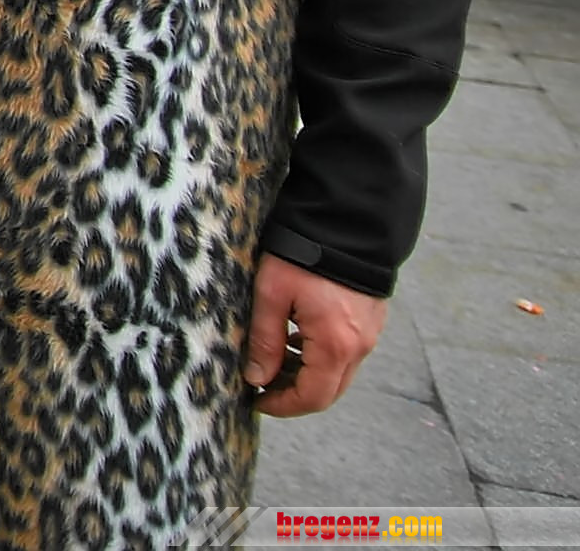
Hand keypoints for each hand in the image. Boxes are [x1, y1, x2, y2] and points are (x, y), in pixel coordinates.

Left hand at [243, 251, 387, 415]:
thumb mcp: (272, 294)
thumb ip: (265, 340)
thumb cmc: (303, 255)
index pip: (312, 397)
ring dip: (306, 374)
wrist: (346, 221)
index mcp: (336, 345)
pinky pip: (346, 352)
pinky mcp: (370, 320)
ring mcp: (369, 334)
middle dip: (294, 393)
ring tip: (272, 358)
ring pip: (338, 372)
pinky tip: (294, 338)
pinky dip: (320, 356)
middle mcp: (359, 346)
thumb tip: (257, 378)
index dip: (283, 405)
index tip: (256, 399)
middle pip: (328, 390)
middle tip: (262, 383)